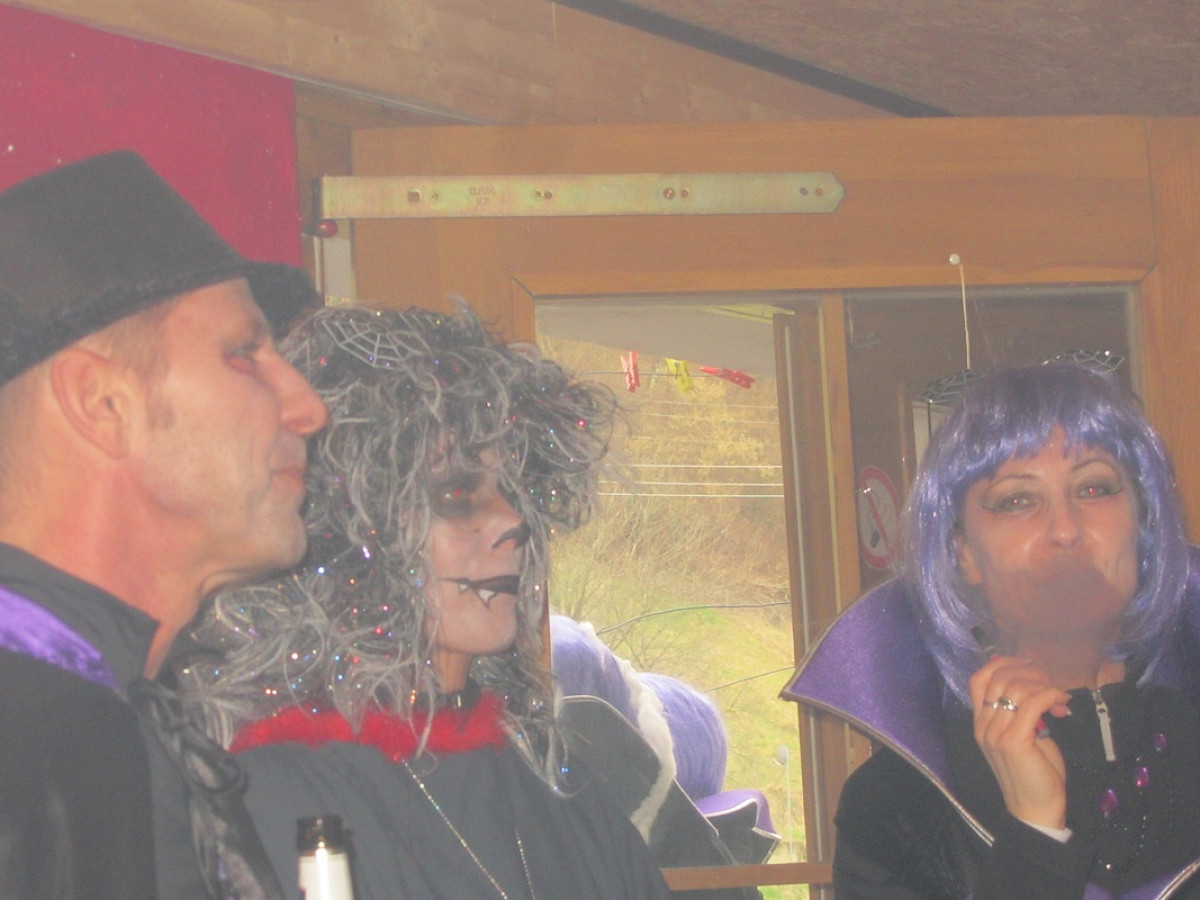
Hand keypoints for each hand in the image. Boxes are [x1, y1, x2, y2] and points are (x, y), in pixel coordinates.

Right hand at [968, 656, 1072, 829]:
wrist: (1035, 810)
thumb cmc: (1033, 774)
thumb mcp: (1023, 736)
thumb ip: (1022, 712)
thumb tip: (1034, 686)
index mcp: (980, 723)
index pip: (978, 679)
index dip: (1000, 664)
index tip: (1026, 665)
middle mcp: (983, 726)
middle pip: (998, 678)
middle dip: (1028, 672)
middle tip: (1050, 683)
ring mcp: (995, 734)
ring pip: (1016, 688)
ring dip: (1042, 685)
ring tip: (1059, 696)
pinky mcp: (1014, 742)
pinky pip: (1032, 704)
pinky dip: (1049, 696)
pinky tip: (1061, 702)